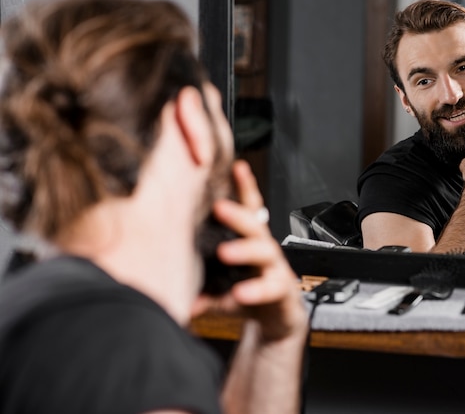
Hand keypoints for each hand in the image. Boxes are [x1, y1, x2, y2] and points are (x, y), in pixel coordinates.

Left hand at [192, 160, 306, 341]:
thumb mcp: (220, 282)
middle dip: (237, 215)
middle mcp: (264, 248)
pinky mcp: (283, 290)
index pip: (249, 208)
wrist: (276, 318)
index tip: (237, 167)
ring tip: (225, 252)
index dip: (244, 187)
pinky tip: (239, 294)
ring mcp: (275, 268)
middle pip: (255, 225)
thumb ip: (196, 281)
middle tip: (219, 208)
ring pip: (265, 251)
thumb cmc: (246, 292)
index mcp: (248, 240)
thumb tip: (161, 280)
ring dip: (244, 250)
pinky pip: (270, 288)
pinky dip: (253, 291)